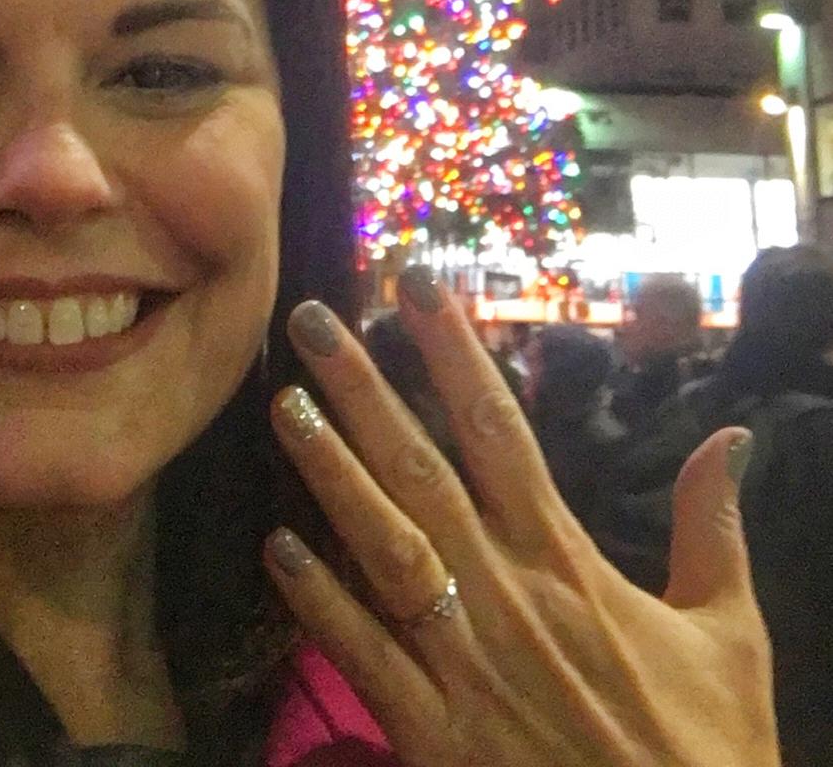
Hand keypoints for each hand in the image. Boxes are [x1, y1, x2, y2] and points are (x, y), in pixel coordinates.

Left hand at [264, 270, 777, 766]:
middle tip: (310, 319)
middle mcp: (506, 596)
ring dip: (328, 475)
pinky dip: (318, 606)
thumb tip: (731, 438)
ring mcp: (464, 665)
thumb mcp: (731, 635)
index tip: (414, 286)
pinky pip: (364, 659)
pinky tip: (274, 550)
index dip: (453, 353)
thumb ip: (711, 530)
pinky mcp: (434, 738)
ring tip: (282, 406)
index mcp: (567, 562)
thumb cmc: (708, 752)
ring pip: (381, 549)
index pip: (498, 432)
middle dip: (362, 389)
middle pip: (420, 472)